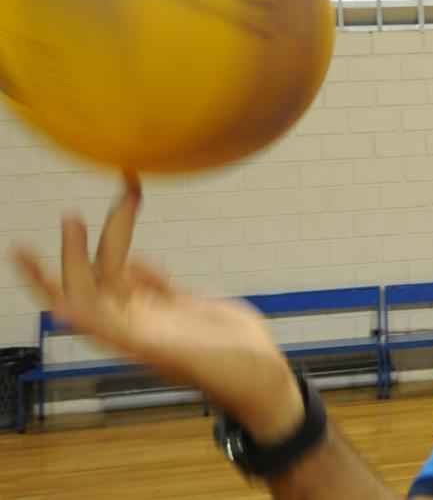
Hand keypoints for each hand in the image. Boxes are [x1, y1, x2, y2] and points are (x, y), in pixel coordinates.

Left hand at [9, 175, 302, 442]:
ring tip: (124, 202)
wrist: (262, 376)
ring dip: (116, 239)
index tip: (21, 248)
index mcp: (123, 335)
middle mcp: (132, 324)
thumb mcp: (172, 351)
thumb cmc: (225, 371)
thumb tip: (65, 313)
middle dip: (79, 247)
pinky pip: (150, 281)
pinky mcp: (180, 309)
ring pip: (121, 271)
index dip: (41, 278)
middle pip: (91, 280)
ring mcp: (155, 316)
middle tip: (73, 215)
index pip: (68, 302)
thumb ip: (121, 330)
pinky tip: (139, 246)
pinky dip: (141, 263)